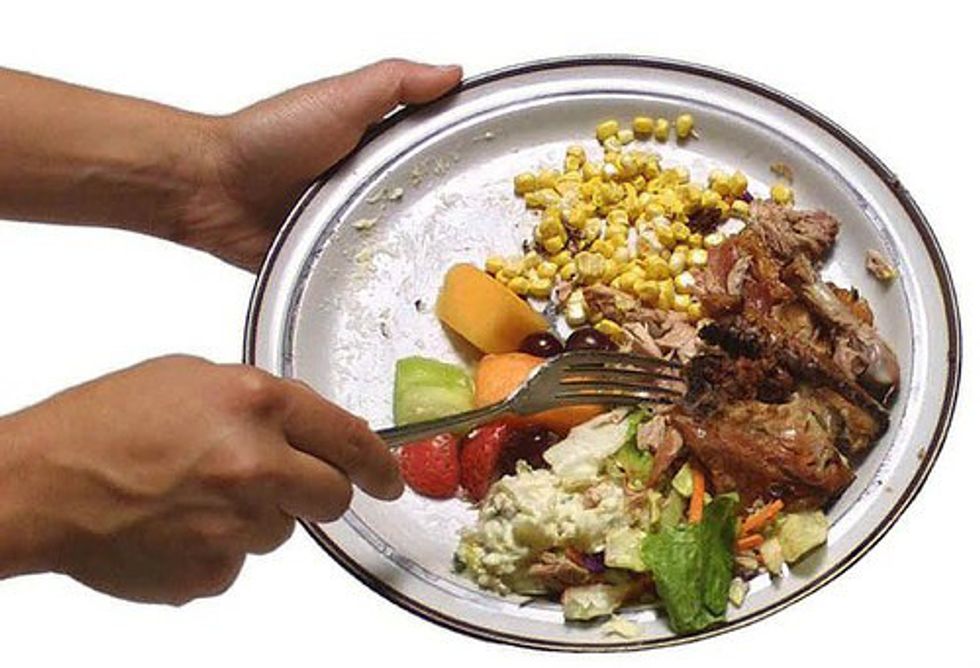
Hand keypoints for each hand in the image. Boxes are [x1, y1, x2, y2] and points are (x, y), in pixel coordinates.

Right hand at [0, 355, 400, 603]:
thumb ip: (264, 404)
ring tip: (197, 493)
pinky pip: (240, 561)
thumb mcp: (195, 379)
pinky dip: (219, 546)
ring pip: (282, 530)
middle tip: (282, 481)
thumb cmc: (104, 423)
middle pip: (332, 496)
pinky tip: (177, 523)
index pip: (349, 438)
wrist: (39, 484)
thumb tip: (309, 428)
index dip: (379, 463)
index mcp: (256, 405)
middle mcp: (256, 466)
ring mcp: (236, 526)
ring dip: (258, 515)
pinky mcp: (212, 573)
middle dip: (319, 490)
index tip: (389, 478)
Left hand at [179, 59, 461, 269]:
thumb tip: (452, 72)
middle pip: (423, 198)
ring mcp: (349, 221)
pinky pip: (366, 271)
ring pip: (400, 240)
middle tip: (472, 225)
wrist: (212, 192)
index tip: (490, 165)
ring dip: (410, 247)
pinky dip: (377, 274)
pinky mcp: (332, 257)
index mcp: (374, 139)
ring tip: (438, 257)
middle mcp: (365, 181)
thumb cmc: (267, 139)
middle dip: (443, 211)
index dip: (461, 153)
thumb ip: (395, 83)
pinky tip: (396, 277)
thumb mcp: (340, 98)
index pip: (432, 146)